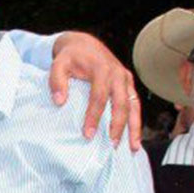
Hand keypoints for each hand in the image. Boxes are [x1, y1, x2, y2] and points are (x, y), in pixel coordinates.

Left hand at [50, 32, 140, 149]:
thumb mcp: (58, 64)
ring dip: (134, 127)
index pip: (98, 96)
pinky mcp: (129, 83)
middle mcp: (117, 74)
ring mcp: (126, 78)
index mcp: (101, 69)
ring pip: (133, 105)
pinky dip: (136, 120)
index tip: (88, 134)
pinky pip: (135, 104)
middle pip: (121, 103)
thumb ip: (56, 81)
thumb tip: (59, 102)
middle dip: (117, 125)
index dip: (93, 116)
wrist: (84, 44)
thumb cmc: (70, 57)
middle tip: (112, 145)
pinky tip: (135, 137)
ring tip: (132, 147)